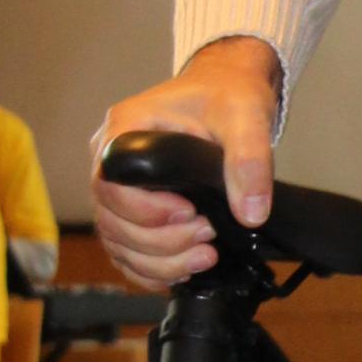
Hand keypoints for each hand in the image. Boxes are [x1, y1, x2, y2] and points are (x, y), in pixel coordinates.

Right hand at [88, 39, 282, 285]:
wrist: (227, 91)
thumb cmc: (227, 95)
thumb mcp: (245, 117)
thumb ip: (249, 160)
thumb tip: (251, 213)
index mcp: (124, 128)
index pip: (110, 183)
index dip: (145, 211)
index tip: (189, 213)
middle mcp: (109, 158)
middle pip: (111, 220)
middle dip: (159, 242)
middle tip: (206, 237)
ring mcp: (118, 187)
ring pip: (117, 242)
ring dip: (158, 262)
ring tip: (203, 257)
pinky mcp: (132, 209)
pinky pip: (126, 251)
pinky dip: (151, 269)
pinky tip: (185, 268)